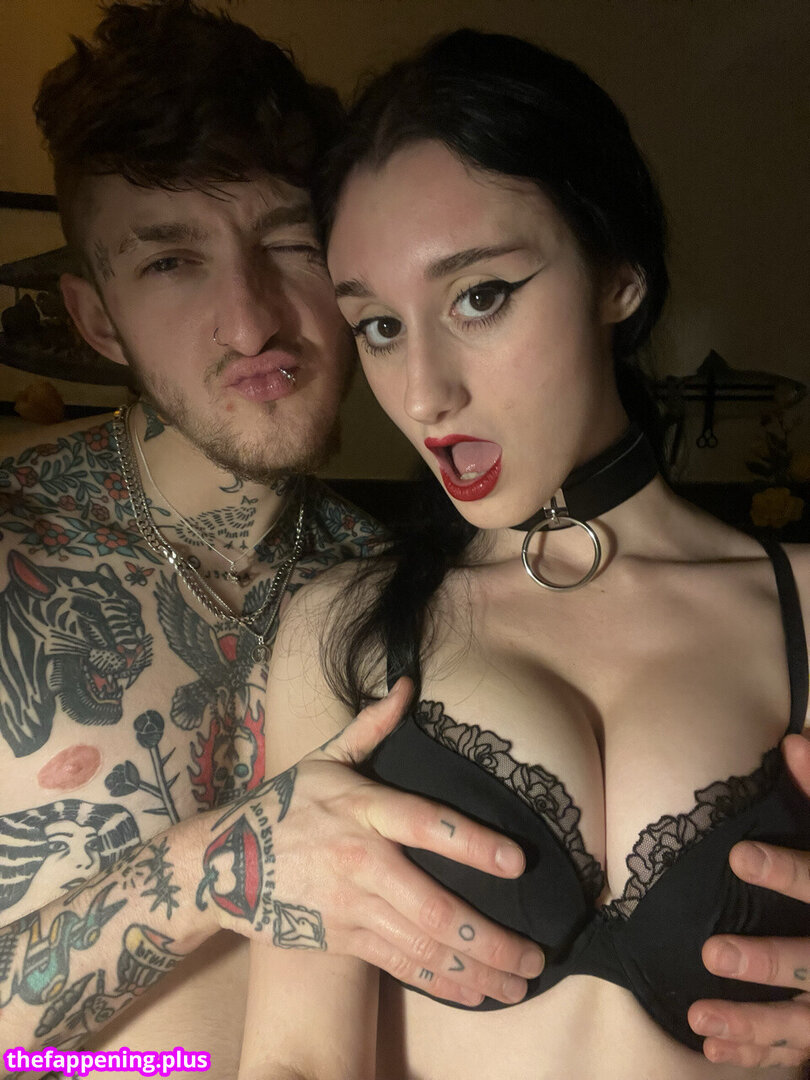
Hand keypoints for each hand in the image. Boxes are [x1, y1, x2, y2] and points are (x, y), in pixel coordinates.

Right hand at [196, 678, 544, 1006]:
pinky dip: (440, 984)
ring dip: (475, 969)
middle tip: (536, 956)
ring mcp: (350, 906)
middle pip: (431, 906)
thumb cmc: (282, 805)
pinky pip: (398, 967)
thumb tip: (408, 685)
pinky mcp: (340, 939)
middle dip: (489, 936)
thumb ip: (371, 726)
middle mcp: (359, 860)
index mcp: (360, 808)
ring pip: (421, 946)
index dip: (471, 843)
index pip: (423, 824)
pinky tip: (476, 993)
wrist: (220, 863)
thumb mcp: (323, 759)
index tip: (517, 862)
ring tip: (520, 985)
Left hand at [688, 733, 809, 1066]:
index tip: (739, 855)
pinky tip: (715, 1051)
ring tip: (700, 1018)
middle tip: (713, 952)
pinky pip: (804, 1050)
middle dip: (770, 961)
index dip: (788, 873)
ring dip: (754, 1026)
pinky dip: (762, 1052)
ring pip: (808, 1024)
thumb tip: (791, 742)